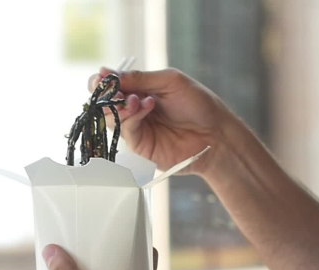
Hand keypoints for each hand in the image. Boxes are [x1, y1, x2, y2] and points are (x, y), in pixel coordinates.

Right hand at [89, 67, 251, 177]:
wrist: (216, 134)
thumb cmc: (198, 104)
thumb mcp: (169, 81)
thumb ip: (139, 78)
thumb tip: (106, 73)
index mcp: (140, 90)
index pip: (111, 85)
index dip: (102, 81)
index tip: (102, 77)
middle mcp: (134, 109)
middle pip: (104, 103)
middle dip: (105, 95)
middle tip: (113, 90)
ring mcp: (136, 128)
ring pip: (111, 118)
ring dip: (118, 106)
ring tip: (136, 100)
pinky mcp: (140, 146)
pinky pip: (125, 131)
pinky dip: (131, 117)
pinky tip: (145, 106)